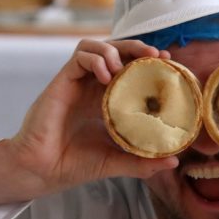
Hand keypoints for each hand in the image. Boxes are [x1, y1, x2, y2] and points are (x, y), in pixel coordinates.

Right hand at [0, 39, 177, 205]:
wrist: (44, 171)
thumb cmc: (77, 164)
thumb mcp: (118, 162)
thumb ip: (144, 162)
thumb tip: (174, 162)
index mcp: (108, 100)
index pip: (131, 69)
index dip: (149, 63)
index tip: (168, 63)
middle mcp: (94, 87)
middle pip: (117, 52)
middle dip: (137, 47)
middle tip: (156, 55)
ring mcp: (78, 83)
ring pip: (96, 46)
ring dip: (115, 49)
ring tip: (126, 67)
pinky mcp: (62, 82)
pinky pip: (79, 57)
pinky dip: (95, 59)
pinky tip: (106, 75)